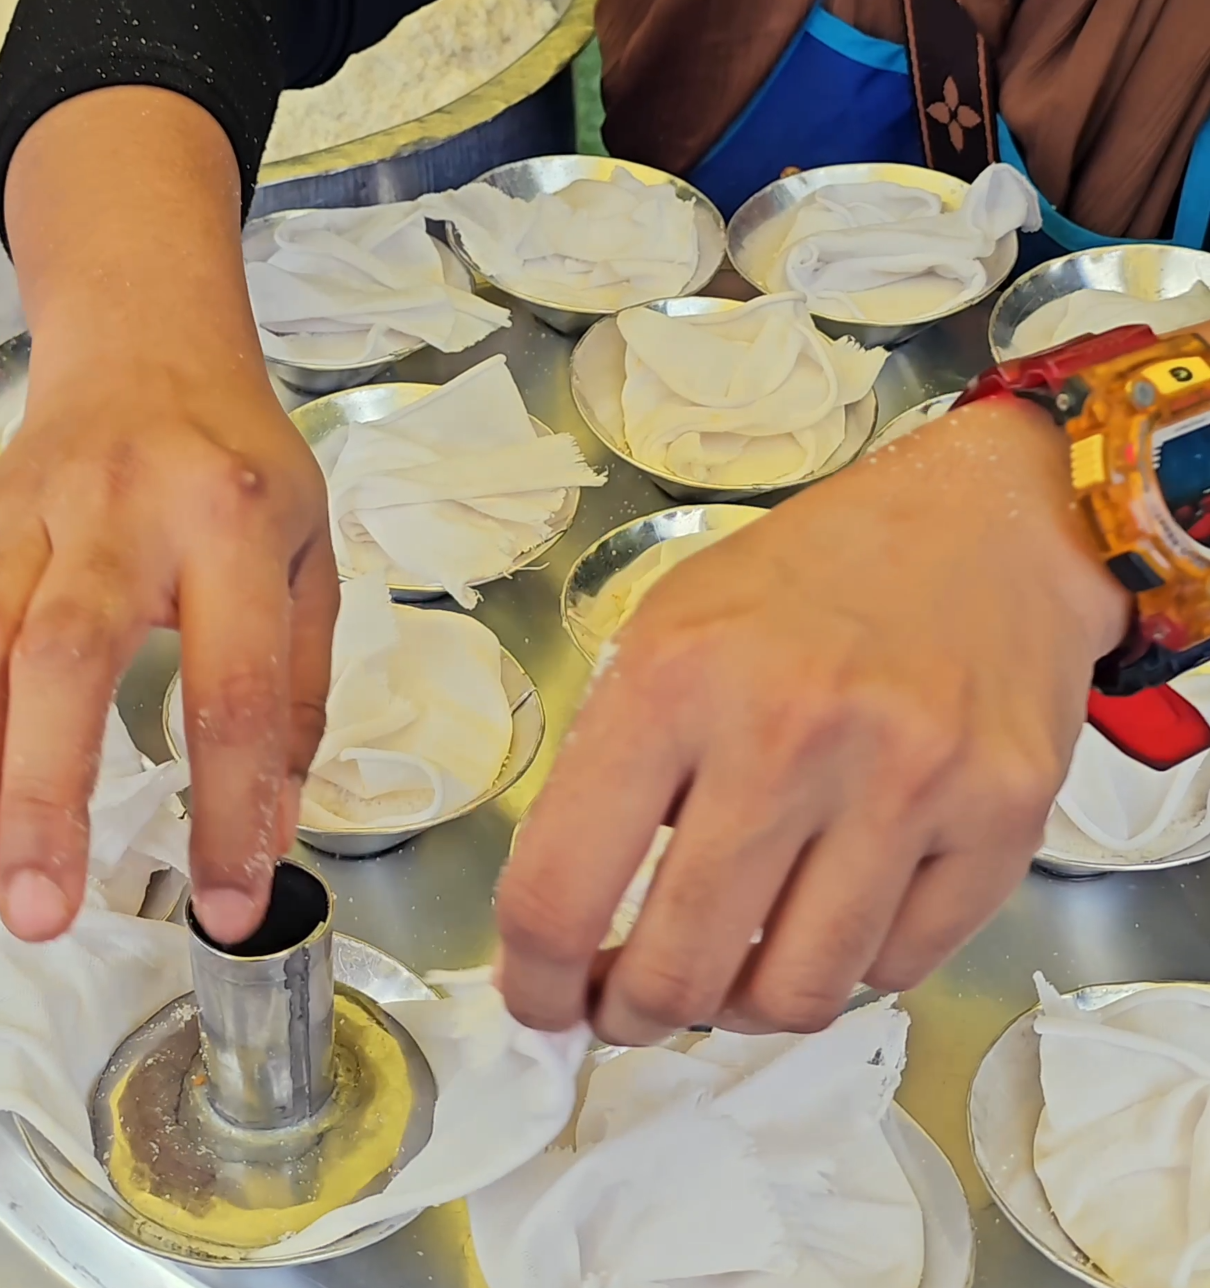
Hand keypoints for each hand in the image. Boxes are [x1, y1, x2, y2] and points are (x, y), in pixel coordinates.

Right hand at [0, 88, 337, 945]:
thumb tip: (268, 833)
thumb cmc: (239, 469)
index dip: (230, 804)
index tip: (228, 904)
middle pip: (64, 653)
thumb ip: (295, 694)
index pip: (234, 681)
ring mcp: (26, 520)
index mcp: (233, 522)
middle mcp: (122, 514)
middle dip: (43, 792)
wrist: (146, 352)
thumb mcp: (311, 557)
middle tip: (39, 912)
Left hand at [496, 396, 1127, 1042]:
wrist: (983, 523)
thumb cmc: (809, 582)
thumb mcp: (668, 630)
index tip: (541, 998)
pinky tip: (830, 909)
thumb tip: (568, 926)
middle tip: (629, 1003)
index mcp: (674, 677)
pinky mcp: (1001, 823)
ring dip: (742, 1007)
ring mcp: (905, 783)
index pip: (560, 889)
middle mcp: (787, 732)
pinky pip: (895, 970)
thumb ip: (613, 767)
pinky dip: (848, 964)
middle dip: (635, 1013)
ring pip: (794, 996)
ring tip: (730, 967)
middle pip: (677, 972)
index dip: (536, 980)